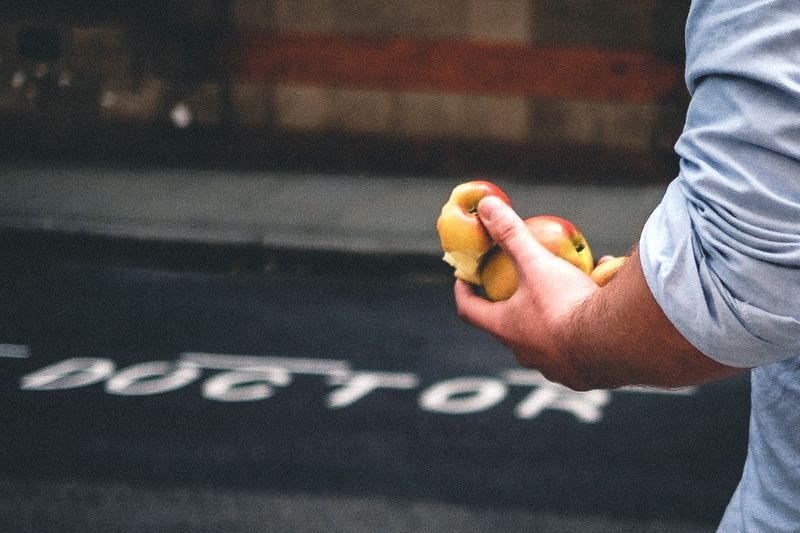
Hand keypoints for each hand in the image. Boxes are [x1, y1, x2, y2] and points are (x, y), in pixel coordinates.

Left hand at [455, 196, 598, 386]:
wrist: (614, 345)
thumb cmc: (566, 305)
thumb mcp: (536, 264)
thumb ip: (511, 235)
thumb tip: (486, 206)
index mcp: (506, 328)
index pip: (469, 310)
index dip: (463, 291)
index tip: (465, 277)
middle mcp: (525, 353)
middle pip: (508, 327)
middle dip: (511, 304)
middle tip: (519, 282)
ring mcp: (555, 367)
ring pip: (546, 340)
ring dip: (552, 317)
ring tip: (567, 292)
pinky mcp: (584, 375)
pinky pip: (579, 349)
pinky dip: (584, 330)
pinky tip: (601, 308)